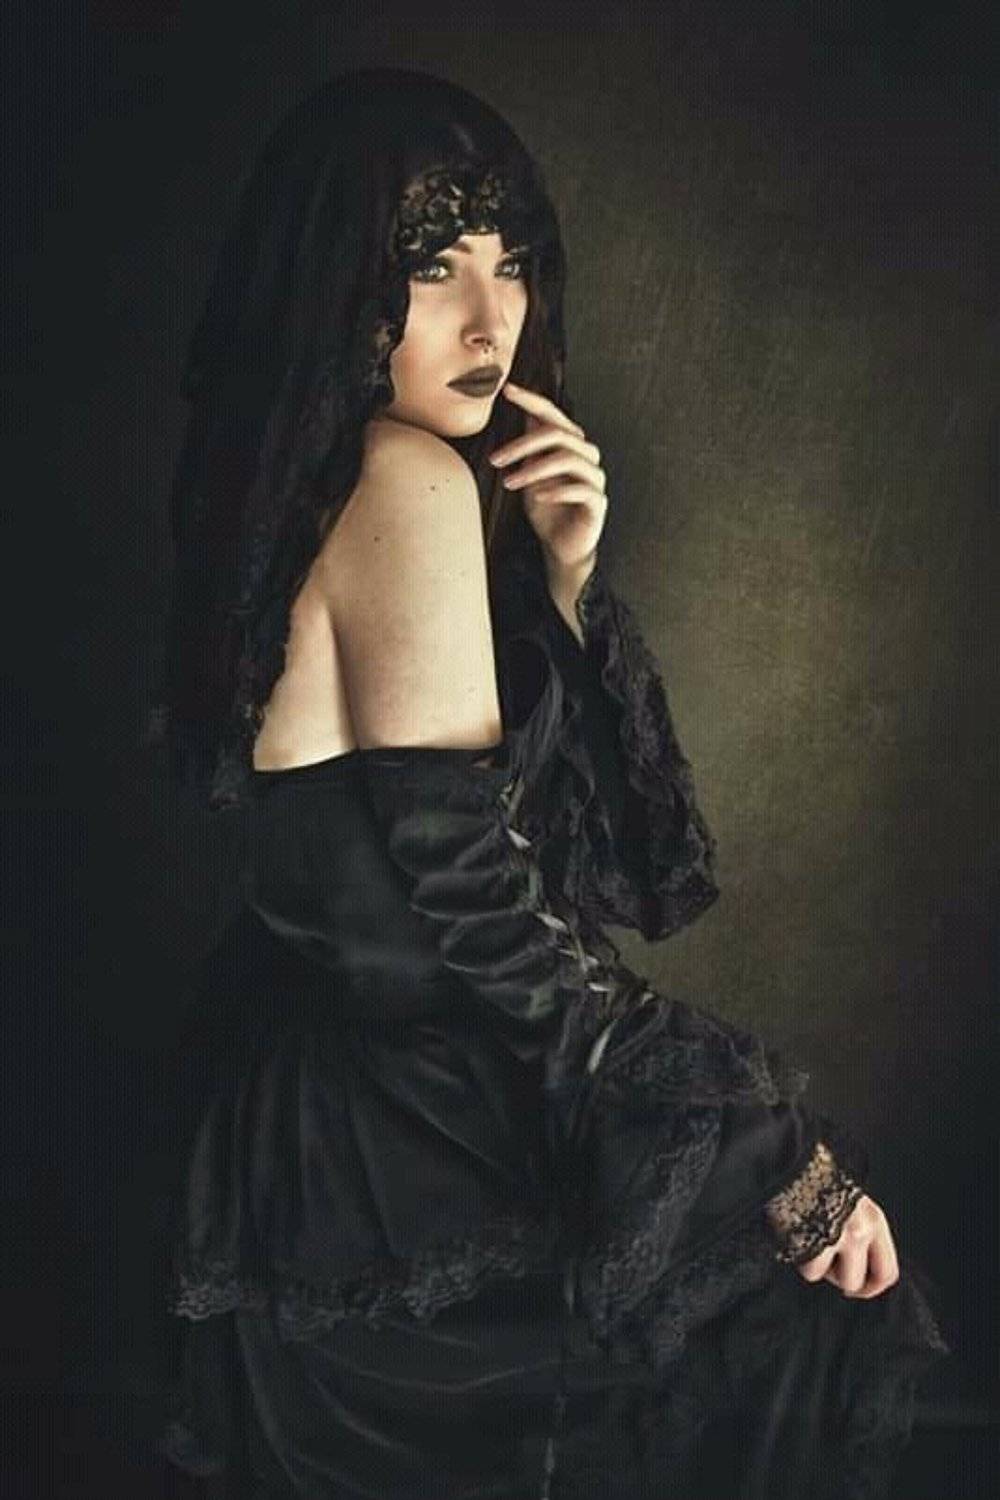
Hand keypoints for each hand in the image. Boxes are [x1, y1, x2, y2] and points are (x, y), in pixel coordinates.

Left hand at [489, 381, 607, 576]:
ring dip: (534, 469)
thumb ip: (531, 446)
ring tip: (511, 483)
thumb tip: (524, 411)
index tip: (508, 391)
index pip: (552, 415)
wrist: (560, 546)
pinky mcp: (598, 502)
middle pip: (557, 434)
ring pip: (567, 458)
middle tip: (496, 460)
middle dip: (522, 445)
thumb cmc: (546, 509)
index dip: (531, 400)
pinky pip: (580, 489)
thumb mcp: (531, 472)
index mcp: (571, 444)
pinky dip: (556, 490)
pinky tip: (538, 497)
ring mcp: (595, 478)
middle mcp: (587, 455)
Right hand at [796, 1193, 899, 1298]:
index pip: (887, 1272)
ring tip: (811, 1243)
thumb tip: (861, 1269)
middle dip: (840, 1280)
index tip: (857, 1287)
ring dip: (821, 1268)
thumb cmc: (819, 1183)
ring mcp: (840, 1238)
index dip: (871, 1287)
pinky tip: (798, 1238)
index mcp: (875, 1220)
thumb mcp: (852, 1205)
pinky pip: (812, 1272)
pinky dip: (802, 1260)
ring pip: (837, 1280)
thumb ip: (863, 1233)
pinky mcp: (817, 1243)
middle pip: (858, 1282)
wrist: (790, 1164)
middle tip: (827, 1266)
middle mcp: (862, 1231)